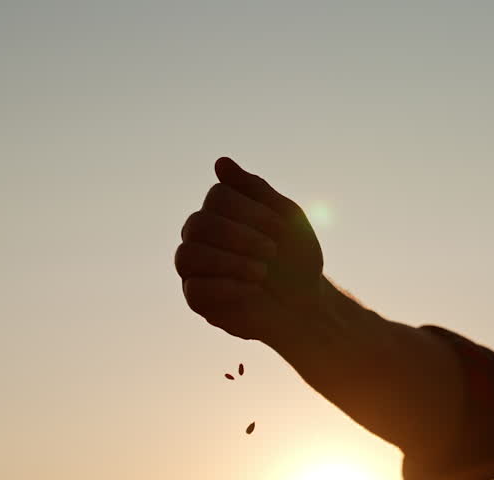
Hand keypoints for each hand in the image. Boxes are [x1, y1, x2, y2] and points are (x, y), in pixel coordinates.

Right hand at [176, 157, 326, 343]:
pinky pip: (195, 289)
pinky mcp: (197, 299)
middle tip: (271, 251)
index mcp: (220, 211)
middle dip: (239, 237)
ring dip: (230, 262)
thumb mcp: (285, 217)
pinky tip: (252, 289)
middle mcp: (201, 236)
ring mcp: (195, 268)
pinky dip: (227, 287)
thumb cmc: (295, 258)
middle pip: (199, 224)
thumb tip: (220, 162)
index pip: (218, 196)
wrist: (305, 303)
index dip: (251, 211)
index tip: (281, 230)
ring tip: (262, 272)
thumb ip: (255, 189)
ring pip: (188, 255)